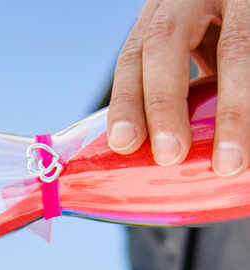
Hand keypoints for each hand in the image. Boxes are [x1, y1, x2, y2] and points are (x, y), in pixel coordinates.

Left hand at [108, 0, 249, 176]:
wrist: (249, 4)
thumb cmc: (224, 32)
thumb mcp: (195, 48)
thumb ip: (178, 87)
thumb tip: (164, 159)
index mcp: (165, 12)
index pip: (134, 55)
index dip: (126, 99)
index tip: (124, 143)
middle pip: (165, 43)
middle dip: (163, 103)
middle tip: (169, 155)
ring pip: (235, 46)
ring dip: (232, 111)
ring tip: (229, 162)